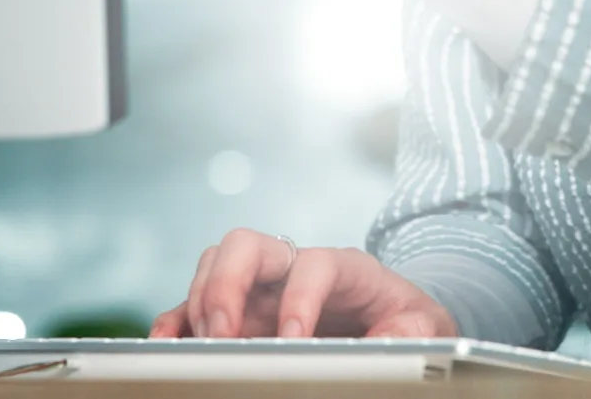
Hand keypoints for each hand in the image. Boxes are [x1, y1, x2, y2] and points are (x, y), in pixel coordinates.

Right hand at [149, 229, 458, 339]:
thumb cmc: (403, 321)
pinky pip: (195, 304)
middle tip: (224, 334)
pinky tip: (170, 346)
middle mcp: (294, 268)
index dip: (301, 298)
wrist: (395, 322)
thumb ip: (409, 331)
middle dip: (228, 284)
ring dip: (199, 301)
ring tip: (198, 346)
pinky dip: (177, 320)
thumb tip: (387, 344)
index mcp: (343, 267)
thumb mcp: (420, 326)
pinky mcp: (240, 313)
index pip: (315, 264)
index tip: (295, 340)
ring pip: (216, 264)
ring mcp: (262, 289)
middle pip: (249, 244)